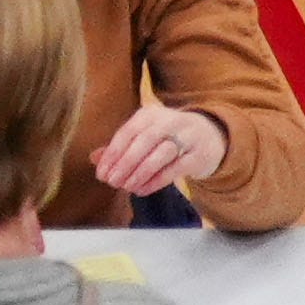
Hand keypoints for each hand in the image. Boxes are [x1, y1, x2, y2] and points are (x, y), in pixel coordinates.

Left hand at [88, 102, 228, 197]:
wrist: (210, 135)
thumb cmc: (167, 136)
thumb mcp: (144, 135)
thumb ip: (121, 146)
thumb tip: (94, 158)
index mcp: (148, 114)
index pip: (126, 132)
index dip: (112, 154)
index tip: (101, 173)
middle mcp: (168, 121)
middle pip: (143, 142)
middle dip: (124, 164)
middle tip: (112, 182)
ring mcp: (186, 137)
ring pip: (160, 154)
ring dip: (140, 173)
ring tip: (127, 187)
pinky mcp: (199, 155)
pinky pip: (176, 168)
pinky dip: (157, 180)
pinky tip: (143, 189)